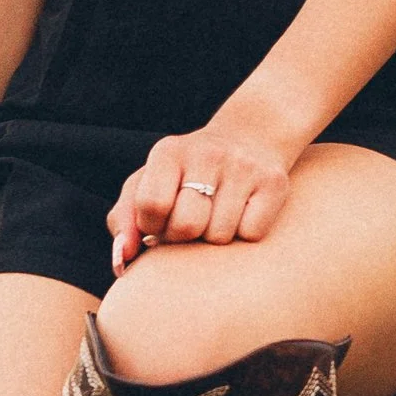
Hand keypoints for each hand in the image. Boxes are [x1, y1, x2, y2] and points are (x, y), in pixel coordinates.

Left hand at [108, 117, 296, 272]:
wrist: (248, 137)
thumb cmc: (185, 174)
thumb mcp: (147, 184)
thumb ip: (125, 219)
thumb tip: (122, 258)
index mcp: (169, 151)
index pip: (152, 206)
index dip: (151, 226)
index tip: (159, 221)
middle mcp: (207, 153)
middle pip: (187, 225)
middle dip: (183, 236)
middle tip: (189, 222)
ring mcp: (243, 167)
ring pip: (220, 235)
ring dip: (214, 236)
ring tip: (215, 214)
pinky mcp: (273, 182)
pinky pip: (251, 234)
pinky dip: (243, 233)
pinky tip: (241, 212)